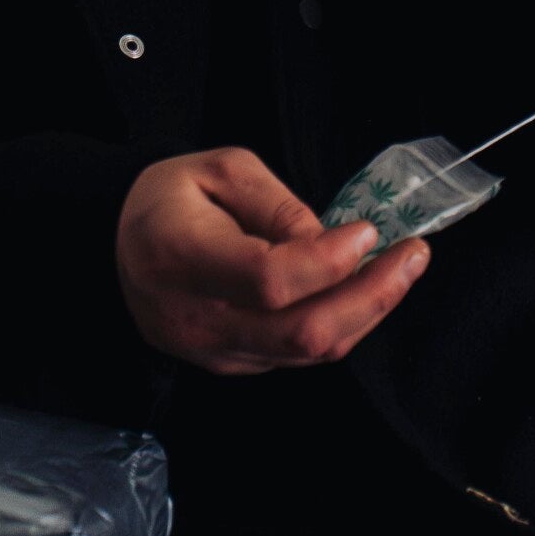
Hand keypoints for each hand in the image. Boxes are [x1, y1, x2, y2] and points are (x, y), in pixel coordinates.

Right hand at [116, 145, 430, 375]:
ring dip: (368, 312)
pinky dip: (343, 323)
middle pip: (301, 332)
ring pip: (309, 352)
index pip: (267, 280)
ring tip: (404, 267)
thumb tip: (332, 241)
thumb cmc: (171, 199)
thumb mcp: (219, 170)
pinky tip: (364, 289)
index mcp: (180, 258)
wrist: (120, 248)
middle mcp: (198, 319)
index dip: (327, 261)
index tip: (366, 229)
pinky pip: (300, 356)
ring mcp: (216, 352)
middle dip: (372, 297)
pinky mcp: (235, 365)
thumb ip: (276, 205)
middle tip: (413, 255)